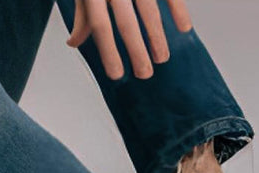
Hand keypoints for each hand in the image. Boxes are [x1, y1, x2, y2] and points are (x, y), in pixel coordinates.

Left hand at [66, 0, 193, 79]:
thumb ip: (82, 14)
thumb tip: (74, 43)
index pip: (100, 26)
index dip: (107, 52)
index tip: (116, 75)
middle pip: (126, 23)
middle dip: (136, 51)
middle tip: (144, 74)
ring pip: (148, 10)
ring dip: (157, 37)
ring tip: (161, 58)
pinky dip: (178, 10)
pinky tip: (184, 29)